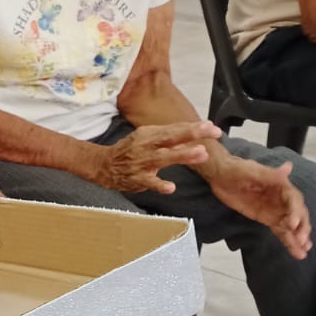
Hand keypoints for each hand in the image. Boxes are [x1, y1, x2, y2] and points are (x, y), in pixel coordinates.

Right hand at [93, 121, 220, 192]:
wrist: (103, 164)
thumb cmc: (129, 150)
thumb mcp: (146, 138)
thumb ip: (169, 138)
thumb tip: (192, 134)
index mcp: (149, 133)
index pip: (175, 128)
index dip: (194, 127)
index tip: (212, 127)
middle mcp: (146, 145)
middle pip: (171, 138)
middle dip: (193, 134)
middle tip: (213, 133)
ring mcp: (142, 162)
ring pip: (164, 158)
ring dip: (183, 155)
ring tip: (202, 154)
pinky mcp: (137, 178)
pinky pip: (149, 182)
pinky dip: (159, 185)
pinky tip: (171, 187)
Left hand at [208, 156, 310, 260]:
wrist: (220, 175)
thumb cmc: (235, 169)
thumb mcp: (250, 170)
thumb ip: (268, 174)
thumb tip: (287, 169)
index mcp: (281, 184)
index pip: (294, 199)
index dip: (295, 211)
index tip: (292, 224)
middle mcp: (282, 198)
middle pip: (297, 214)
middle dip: (301, 227)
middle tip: (300, 241)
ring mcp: (275, 209)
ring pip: (290, 225)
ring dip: (297, 238)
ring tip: (302, 252)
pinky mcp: (267, 218)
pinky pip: (280, 230)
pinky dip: (288, 240)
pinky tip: (296, 251)